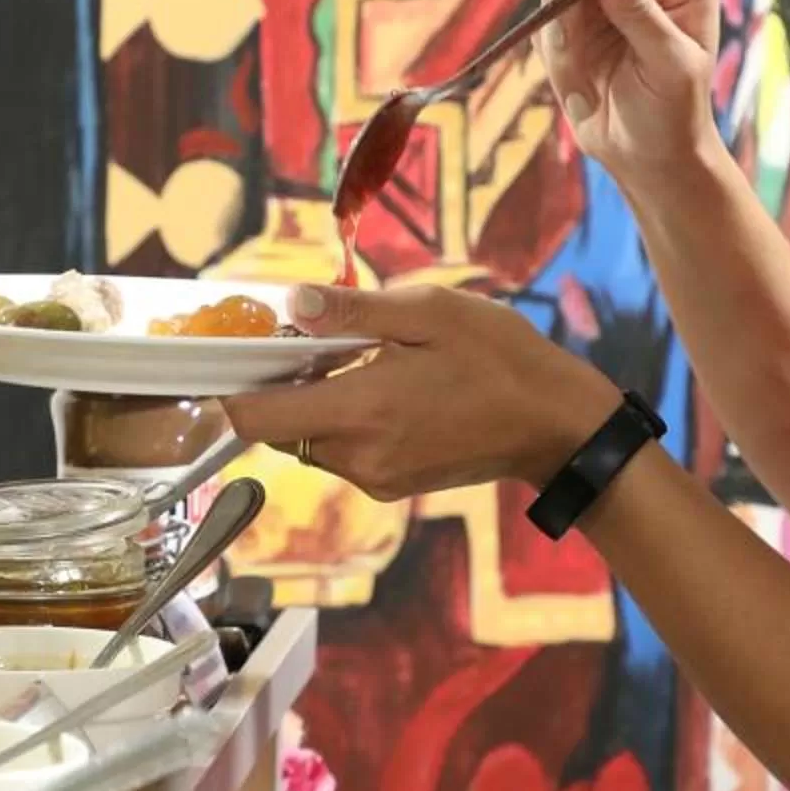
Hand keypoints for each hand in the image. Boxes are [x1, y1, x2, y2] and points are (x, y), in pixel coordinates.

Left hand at [220, 282, 618, 503]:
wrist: (554, 423)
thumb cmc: (499, 359)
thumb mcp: (430, 312)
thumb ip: (353, 312)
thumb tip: (292, 304)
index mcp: (360, 410)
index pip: (254, 418)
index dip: (235, 387)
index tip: (245, 352)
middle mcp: (358, 456)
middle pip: (278, 429)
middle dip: (282, 386)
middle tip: (317, 342)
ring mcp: (375, 477)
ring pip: (309, 441)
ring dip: (316, 403)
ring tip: (361, 362)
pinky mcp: (391, 486)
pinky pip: (342, 453)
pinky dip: (345, 421)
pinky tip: (384, 390)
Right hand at [542, 0, 724, 196]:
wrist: (649, 156)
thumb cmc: (675, 113)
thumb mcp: (671, 67)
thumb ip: (644, 13)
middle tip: (569, 33)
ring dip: (562, 24)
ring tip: (581, 77)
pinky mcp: (573, 22)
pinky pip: (546, 18)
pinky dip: (555, 50)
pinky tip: (580, 85)